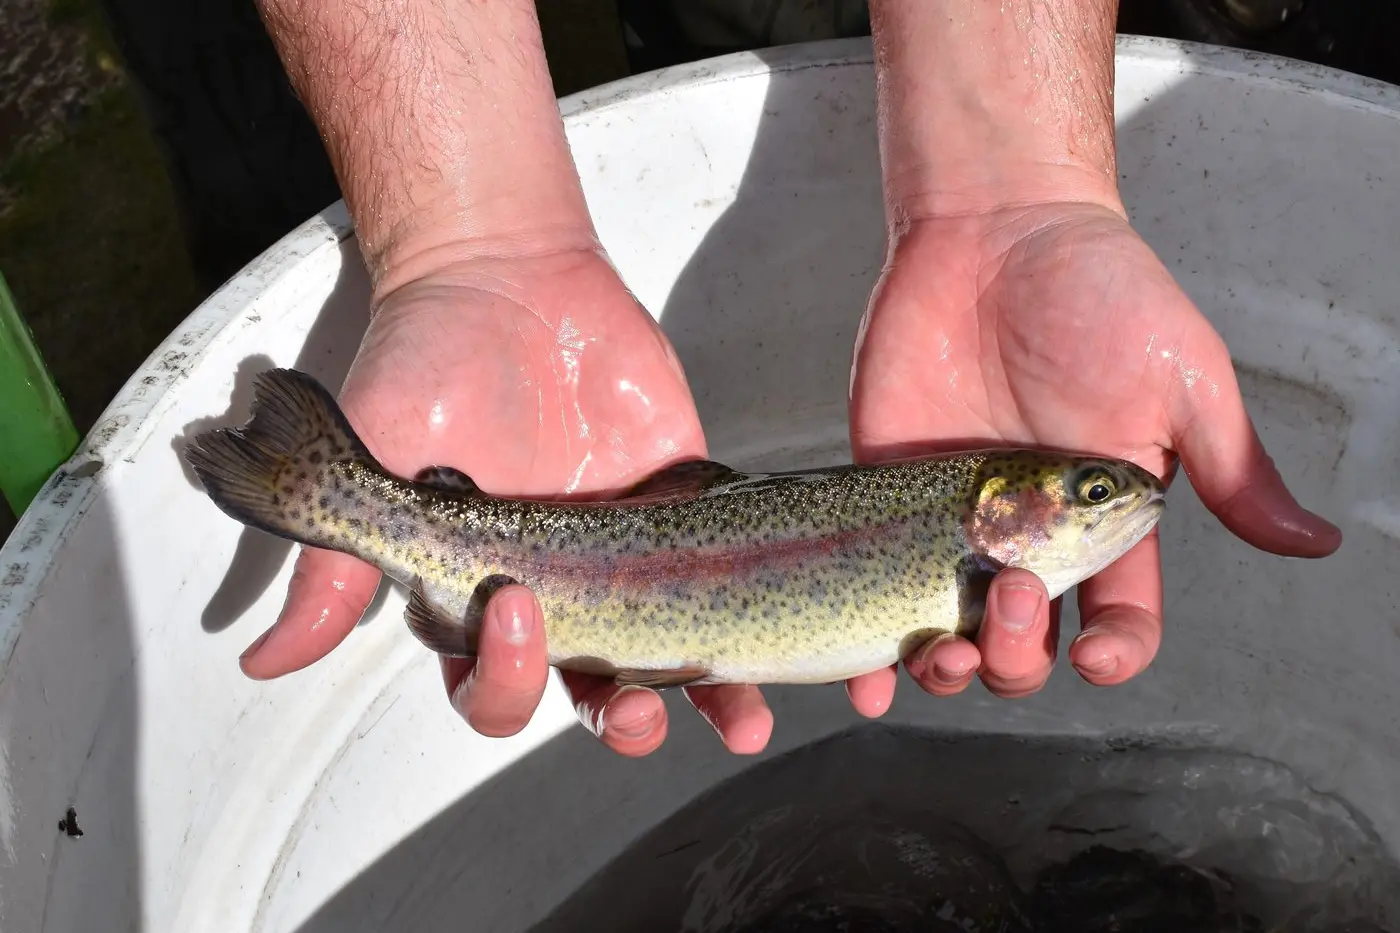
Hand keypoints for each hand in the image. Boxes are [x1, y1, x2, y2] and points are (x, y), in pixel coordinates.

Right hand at [234, 248, 783, 754]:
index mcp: (479, 594)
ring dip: (706, 698)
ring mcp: (629, 553)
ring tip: (740, 720)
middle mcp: (558, 588)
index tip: (515, 601)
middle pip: (590, 691)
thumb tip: (268, 663)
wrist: (505, 272)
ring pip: (670, 656)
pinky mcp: (685, 505)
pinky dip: (757, 612)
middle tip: (639, 712)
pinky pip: (726, 574)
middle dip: (619, 719)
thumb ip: (336, 563)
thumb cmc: (427, 363)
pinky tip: (783, 635)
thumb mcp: (372, 463)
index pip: (489, 684)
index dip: (503, 676)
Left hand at [845, 200, 1340, 701]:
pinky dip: (864, 649)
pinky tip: (862, 675)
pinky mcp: (885, 494)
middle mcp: (1026, 535)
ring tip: (936, 654)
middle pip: (1026, 644)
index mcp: (1102, 521)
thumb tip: (1314, 541)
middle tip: (1004, 594)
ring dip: (943, 670)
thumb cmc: (1101, 292)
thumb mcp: (1182, 378)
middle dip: (1016, 655)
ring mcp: (950, 520)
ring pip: (947, 635)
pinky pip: (870, 585)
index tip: (1093, 653)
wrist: (994, 229)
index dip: (1113, 654)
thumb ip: (1234, 467)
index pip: (1119, 618)